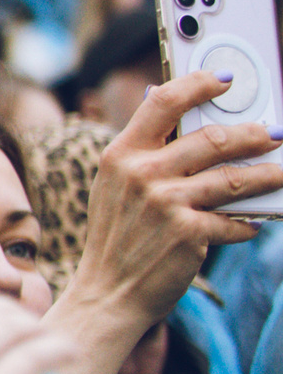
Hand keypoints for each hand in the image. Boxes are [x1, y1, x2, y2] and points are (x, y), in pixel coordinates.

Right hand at [45, 72, 282, 373]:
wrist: (107, 294)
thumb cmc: (118, 238)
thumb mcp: (116, 188)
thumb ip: (145, 153)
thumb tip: (184, 116)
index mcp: (120, 155)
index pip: (163, 103)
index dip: (198, 84)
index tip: (225, 79)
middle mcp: (141, 174)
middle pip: (212, 138)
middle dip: (252, 134)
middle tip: (272, 133)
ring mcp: (165, 203)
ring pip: (234, 176)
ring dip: (266, 175)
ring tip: (280, 173)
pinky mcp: (188, 233)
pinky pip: (234, 220)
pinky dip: (247, 224)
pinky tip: (251, 225)